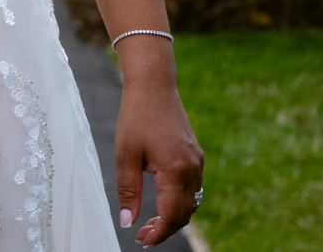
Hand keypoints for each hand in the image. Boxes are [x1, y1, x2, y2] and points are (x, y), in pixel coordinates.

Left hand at [113, 46, 204, 245]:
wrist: (153, 86)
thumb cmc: (136, 117)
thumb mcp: (125, 155)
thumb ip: (128, 191)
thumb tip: (128, 221)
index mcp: (176, 170)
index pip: (172, 215)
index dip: (158, 232)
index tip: (141, 240)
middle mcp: (192, 169)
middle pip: (185, 213)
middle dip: (165, 228)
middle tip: (142, 235)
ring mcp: (197, 162)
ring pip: (191, 202)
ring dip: (173, 216)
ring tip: (149, 222)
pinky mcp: (196, 155)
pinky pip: (192, 187)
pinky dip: (179, 200)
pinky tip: (161, 201)